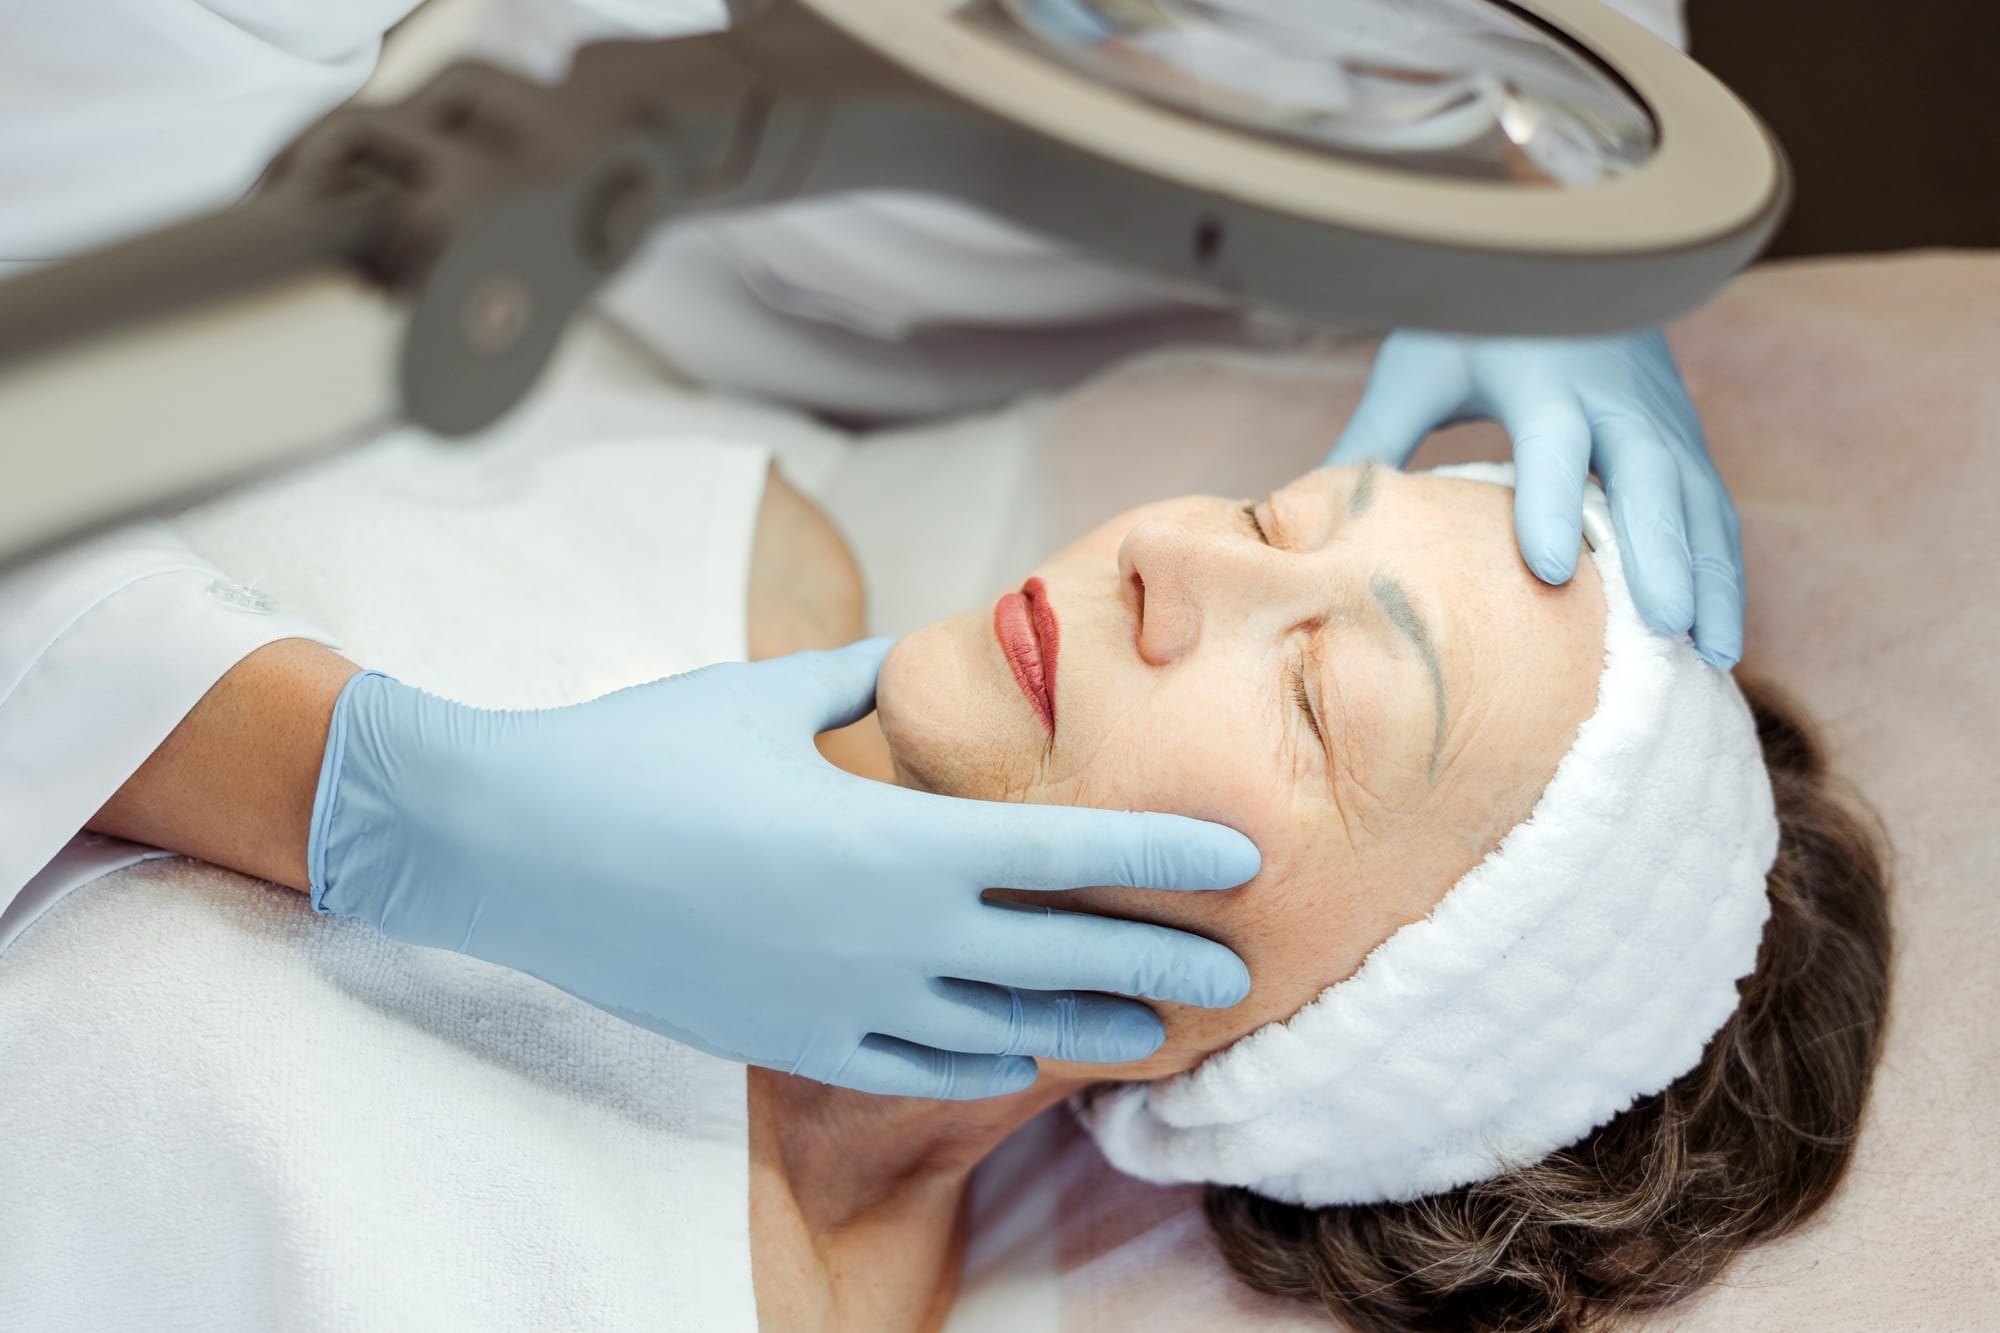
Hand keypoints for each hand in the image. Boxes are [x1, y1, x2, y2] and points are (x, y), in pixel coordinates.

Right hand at [308, 639, 1258, 1098]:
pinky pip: (920, 1066)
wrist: (517, 848)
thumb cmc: (646, 752)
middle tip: (1244, 973)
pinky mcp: (795, 1042)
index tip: (1245, 860)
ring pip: (1004, 1030)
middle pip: (1063, 957)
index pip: (1067, 847)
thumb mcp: (770, 695)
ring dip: (1090, 1029)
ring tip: (1156, 1032)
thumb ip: (872, 684)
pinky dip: (987, 1061)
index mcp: (893, 834)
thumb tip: (928, 651)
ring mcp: (843, 1001)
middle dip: (1164, 963)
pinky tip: (1027, 1056)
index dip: (1166, 855)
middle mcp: (887, 931)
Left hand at [1328, 330, 1743, 666]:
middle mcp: (1616, 396)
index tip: (1551, 570)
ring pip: (1699, 500)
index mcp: (1543, 374)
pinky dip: (1723, 569)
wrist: (1562, 256)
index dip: (1555, 503)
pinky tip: (1720, 634)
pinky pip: (1713, 507)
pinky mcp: (1687, 437)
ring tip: (1716, 655)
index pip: (1555, 442)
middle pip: (1651, 476)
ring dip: (1714, 577)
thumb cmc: (1477, 319)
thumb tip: (1303, 516)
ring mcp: (1663, 416)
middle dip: (1663, 554)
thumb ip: (1376, 436)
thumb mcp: (1420, 363)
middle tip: (1667, 630)